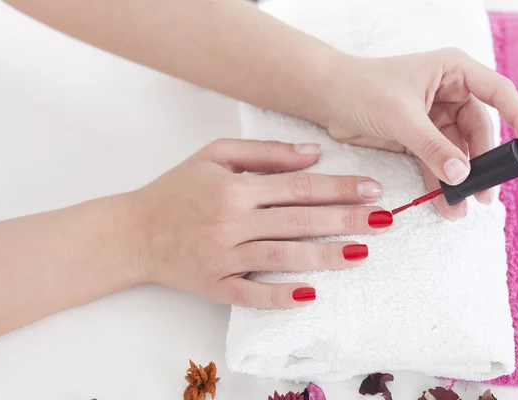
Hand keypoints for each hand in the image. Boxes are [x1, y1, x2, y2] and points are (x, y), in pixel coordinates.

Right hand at [123, 139, 389, 308]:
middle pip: (299, 221)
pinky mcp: (215, 286)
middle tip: (384, 220)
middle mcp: (232, 222)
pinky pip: (252, 294)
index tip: (371, 190)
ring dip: (325, 256)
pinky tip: (310, 295)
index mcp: (235, 188)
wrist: (133, 231)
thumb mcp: (214, 155)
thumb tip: (312, 154)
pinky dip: (280, 296)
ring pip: (283, 257)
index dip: (338, 188)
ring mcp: (223, 257)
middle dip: (345, 220)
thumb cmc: (176, 189)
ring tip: (362, 252)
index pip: (298, 187)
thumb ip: (264, 152)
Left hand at [324, 48, 517, 219]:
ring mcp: (434, 117)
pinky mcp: (418, 137)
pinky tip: (443, 202)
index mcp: (453, 72)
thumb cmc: (362, 89)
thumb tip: (462, 174)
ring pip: (457, 152)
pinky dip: (439, 181)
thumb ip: (433, 146)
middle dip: (481, 165)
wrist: (326, 98)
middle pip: (478, 132)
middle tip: (484, 196)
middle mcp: (449, 92)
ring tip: (461, 208)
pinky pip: (436, 161)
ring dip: (459, 179)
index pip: (500, 95)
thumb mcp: (401, 117)